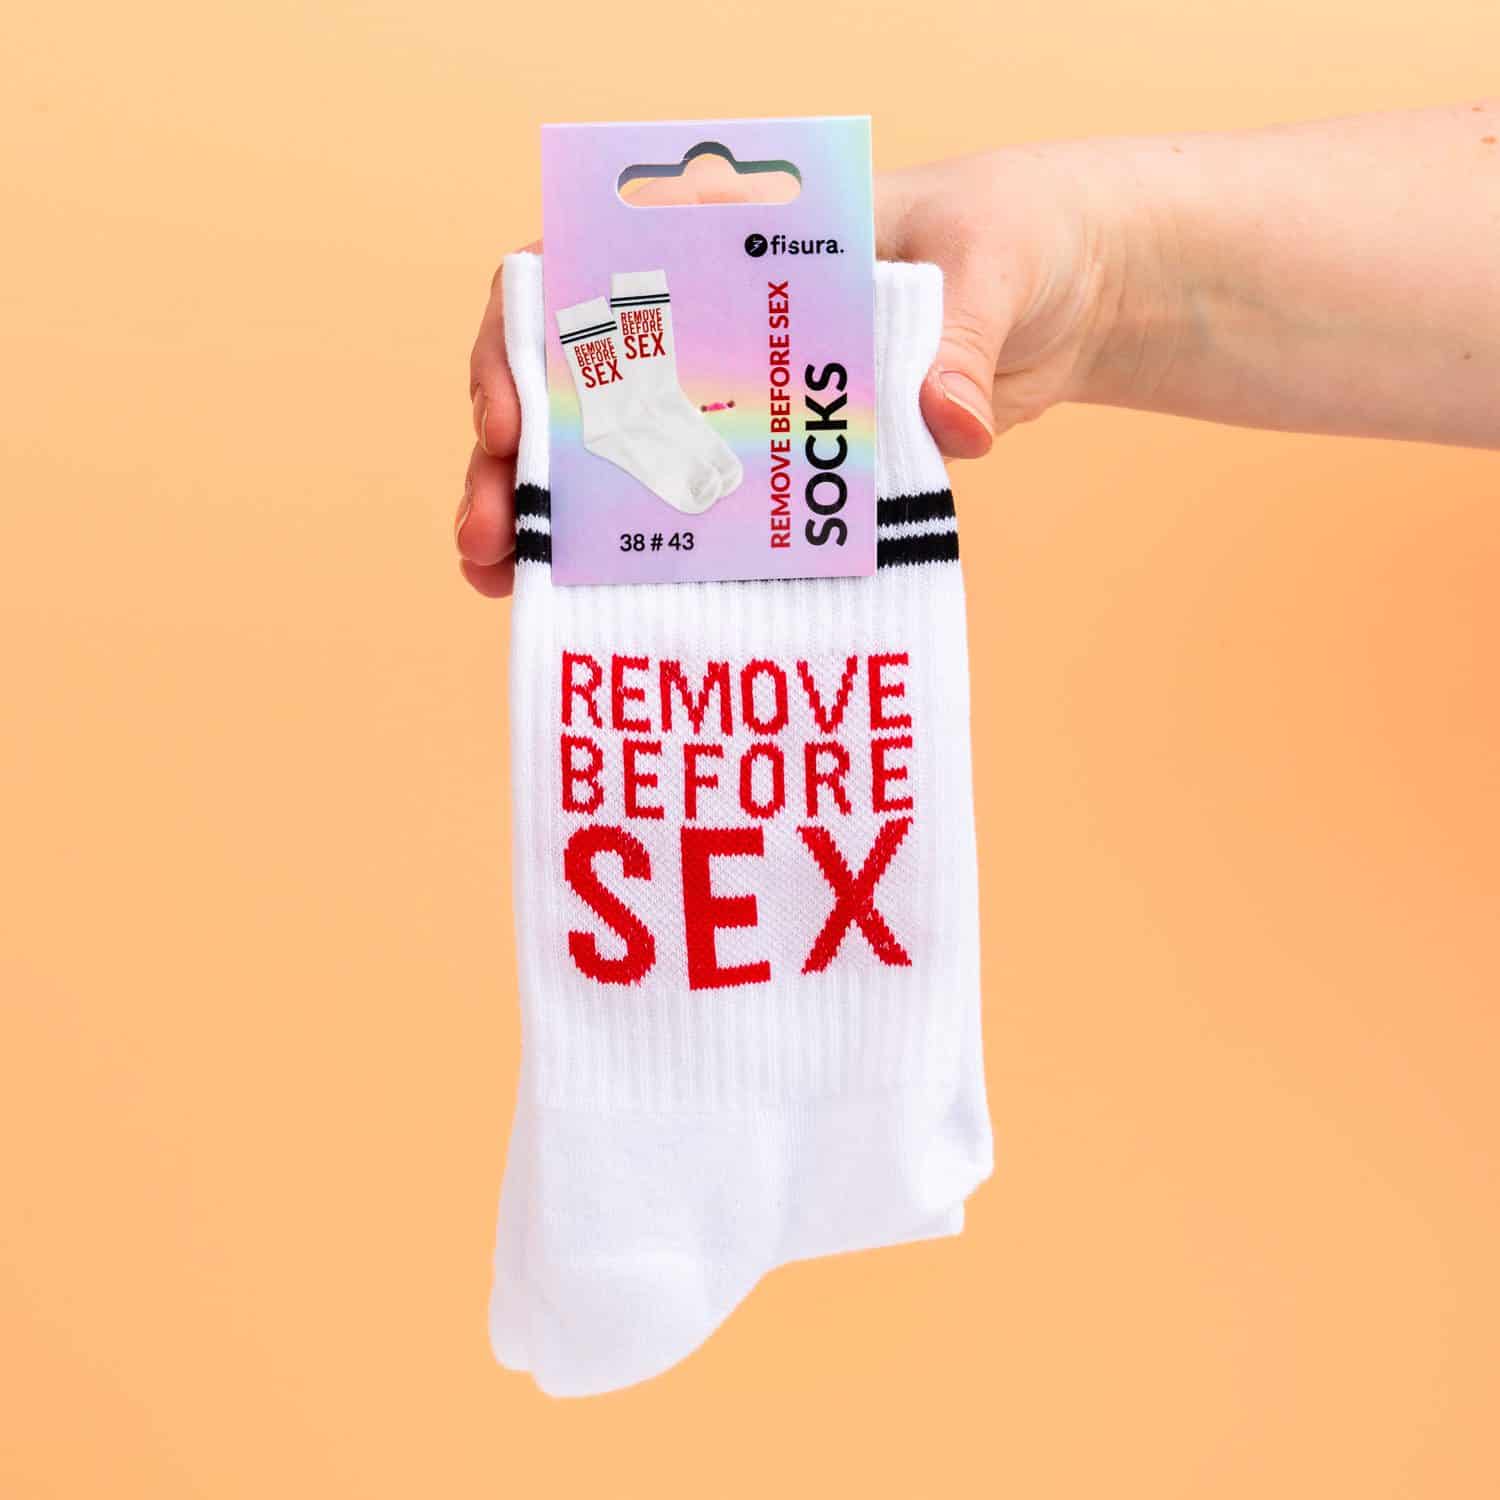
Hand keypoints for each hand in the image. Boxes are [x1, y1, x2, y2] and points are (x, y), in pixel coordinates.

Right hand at [456, 146, 1129, 595]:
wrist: (1069, 295)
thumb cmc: (1014, 242)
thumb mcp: (989, 268)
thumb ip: (962, 340)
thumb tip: (950, 427)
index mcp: (738, 247)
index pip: (590, 270)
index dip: (526, 340)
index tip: (515, 417)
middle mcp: (717, 327)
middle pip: (575, 383)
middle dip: (514, 459)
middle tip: (489, 537)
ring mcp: (742, 403)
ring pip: (614, 455)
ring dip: (550, 520)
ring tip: (504, 582)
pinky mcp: (784, 469)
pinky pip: (695, 510)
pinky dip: (641, 554)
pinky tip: (595, 604)